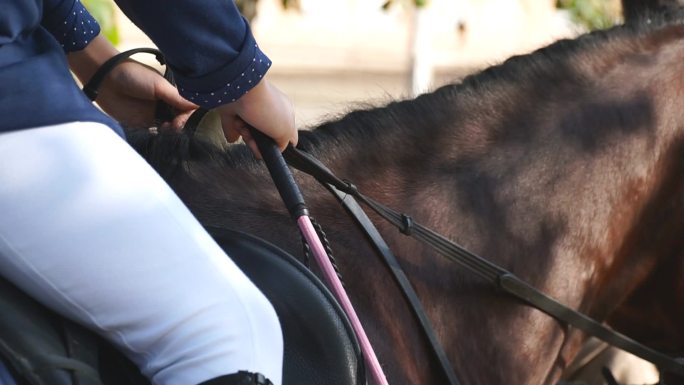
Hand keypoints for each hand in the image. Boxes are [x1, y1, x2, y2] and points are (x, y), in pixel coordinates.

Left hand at [68, 35, 196, 129]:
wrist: (104, 79)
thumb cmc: (132, 76)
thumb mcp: (159, 85)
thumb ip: (177, 98)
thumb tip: (198, 106)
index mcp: (171, 94)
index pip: (187, 109)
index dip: (187, 117)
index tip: (180, 120)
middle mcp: (164, 106)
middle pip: (180, 121)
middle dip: (180, 126)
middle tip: (172, 126)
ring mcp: (153, 116)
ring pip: (169, 130)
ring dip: (170, 133)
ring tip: (164, 130)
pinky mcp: (140, 125)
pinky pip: (154, 134)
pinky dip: (158, 136)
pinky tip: (156, 133)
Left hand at [217, 78, 296, 155]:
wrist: (241, 91)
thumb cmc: (267, 108)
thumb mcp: (286, 132)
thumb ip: (283, 145)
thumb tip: (273, 150)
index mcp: (284, 111)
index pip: (286, 133)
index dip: (280, 143)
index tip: (273, 147)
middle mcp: (268, 109)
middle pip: (264, 136)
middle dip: (258, 141)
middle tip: (254, 137)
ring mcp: (250, 109)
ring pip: (249, 133)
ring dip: (246, 135)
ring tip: (243, 127)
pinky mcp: (232, 109)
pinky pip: (232, 126)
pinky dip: (232, 130)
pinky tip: (235, 127)